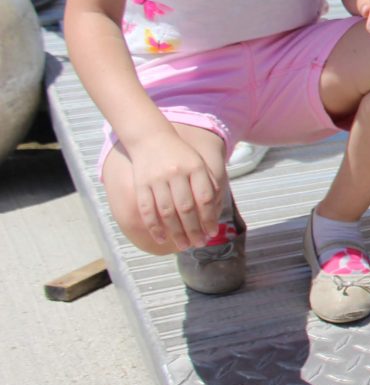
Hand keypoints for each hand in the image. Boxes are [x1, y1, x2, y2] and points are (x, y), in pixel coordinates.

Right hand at [128, 133, 221, 249]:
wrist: (150, 138)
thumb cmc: (180, 155)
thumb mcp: (199, 163)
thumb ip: (208, 184)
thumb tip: (214, 213)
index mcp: (195, 167)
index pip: (204, 198)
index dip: (209, 217)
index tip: (212, 232)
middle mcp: (176, 173)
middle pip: (186, 208)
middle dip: (194, 229)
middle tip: (199, 244)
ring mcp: (156, 179)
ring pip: (166, 212)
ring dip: (176, 232)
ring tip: (184, 245)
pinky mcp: (141, 184)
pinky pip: (147, 209)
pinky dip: (154, 226)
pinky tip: (162, 238)